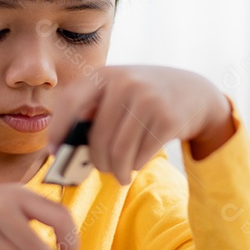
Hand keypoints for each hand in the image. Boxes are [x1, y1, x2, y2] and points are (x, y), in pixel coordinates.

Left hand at [48, 66, 235, 184]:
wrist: (195, 92)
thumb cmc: (146, 97)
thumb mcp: (119, 89)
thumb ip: (93, 109)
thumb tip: (65, 148)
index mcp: (105, 74)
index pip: (70, 101)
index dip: (58, 129)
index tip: (55, 151)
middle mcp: (125, 83)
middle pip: (98, 138)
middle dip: (97, 162)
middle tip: (101, 170)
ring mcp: (148, 99)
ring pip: (119, 152)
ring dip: (116, 170)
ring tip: (119, 174)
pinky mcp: (167, 118)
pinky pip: (140, 156)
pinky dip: (135, 166)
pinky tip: (137, 163)